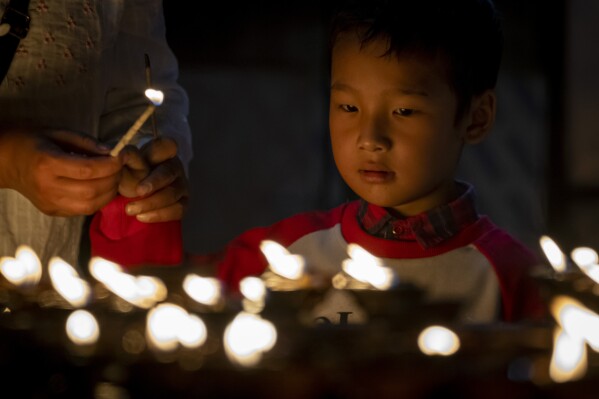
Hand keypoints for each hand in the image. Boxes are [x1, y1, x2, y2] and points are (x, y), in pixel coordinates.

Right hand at [0, 127, 123, 215]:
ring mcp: (49, 202)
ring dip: (108, 193)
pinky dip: (97, 201)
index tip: (120, 157)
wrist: (6, 161)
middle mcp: (47, 187)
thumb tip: (111, 152)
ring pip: (89, 206)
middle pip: (91, 190)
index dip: (109, 166)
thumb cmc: (33, 142)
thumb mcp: (58, 133)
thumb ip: (86, 143)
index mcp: (47, 164)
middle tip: (119, 169)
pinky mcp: (52, 211)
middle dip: (112, 180)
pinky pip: (82, 211)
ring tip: (113, 179)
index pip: (87, 170)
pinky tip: (101, 189)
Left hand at [123, 137, 188, 222]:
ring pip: (172, 194)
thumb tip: (118, 157)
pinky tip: (142, 217)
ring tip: (131, 209)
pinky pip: (177, 210)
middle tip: (138, 191)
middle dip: (154, 182)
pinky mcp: (183, 203)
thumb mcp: (125, 166)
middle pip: (169, 173)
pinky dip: (159, 215)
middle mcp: (175, 168)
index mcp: (162, 153)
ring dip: (152, 203)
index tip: (145, 159)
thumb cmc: (130, 177)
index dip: (159, 150)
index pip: (167, 146)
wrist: (133, 197)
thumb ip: (124, 162)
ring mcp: (181, 186)